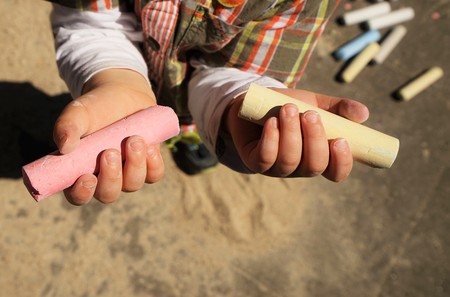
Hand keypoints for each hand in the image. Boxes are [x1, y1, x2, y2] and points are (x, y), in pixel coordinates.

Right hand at [53, 69, 163, 204]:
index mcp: (80, 171)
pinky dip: (153, 164)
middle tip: (110, 152)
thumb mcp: (78, 112)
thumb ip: (67, 126)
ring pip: (132, 184)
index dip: (82, 193)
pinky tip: (150, 147)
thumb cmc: (94, 108)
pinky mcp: (148, 165)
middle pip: (108, 194)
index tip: (87, 177)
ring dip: (134, 165)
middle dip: (111, 178)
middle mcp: (104, 178)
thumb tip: (65, 147)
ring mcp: (128, 173)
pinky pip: (154, 175)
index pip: (77, 195)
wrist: (122, 94)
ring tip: (133, 139)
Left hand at [225, 88, 369, 181]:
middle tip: (310, 114)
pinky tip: (272, 122)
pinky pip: (265, 158)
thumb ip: (339, 108)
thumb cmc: (289, 106)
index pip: (337, 172)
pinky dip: (271, 139)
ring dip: (291, 133)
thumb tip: (364, 114)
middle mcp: (300, 167)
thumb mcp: (316, 103)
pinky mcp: (255, 161)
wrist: (255, 103)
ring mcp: (277, 167)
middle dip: (314, 140)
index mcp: (320, 157)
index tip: (342, 140)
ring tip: (289, 108)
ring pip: (290, 160)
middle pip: (314, 166)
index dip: (342, 162)